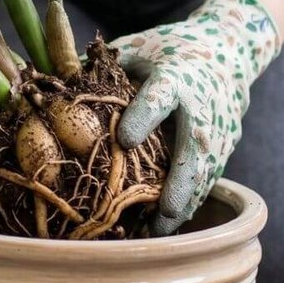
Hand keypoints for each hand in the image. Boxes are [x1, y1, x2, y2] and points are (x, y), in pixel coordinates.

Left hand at [112, 0, 280, 231]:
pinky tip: (169, 228)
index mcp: (175, 77)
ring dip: (185, 205)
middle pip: (194, 148)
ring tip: (158, 234)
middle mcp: (201, 107)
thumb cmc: (170, 49)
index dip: (143, 117)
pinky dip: (191, 205)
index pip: (160, 98)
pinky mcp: (227, 148)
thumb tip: (53, 85)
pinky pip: (209, 181)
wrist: (229, 49)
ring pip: (205, 174)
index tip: (125, 140)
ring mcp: (219, 131)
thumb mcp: (138, 47)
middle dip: (178, 183)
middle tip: (159, 213)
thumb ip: (102, 68)